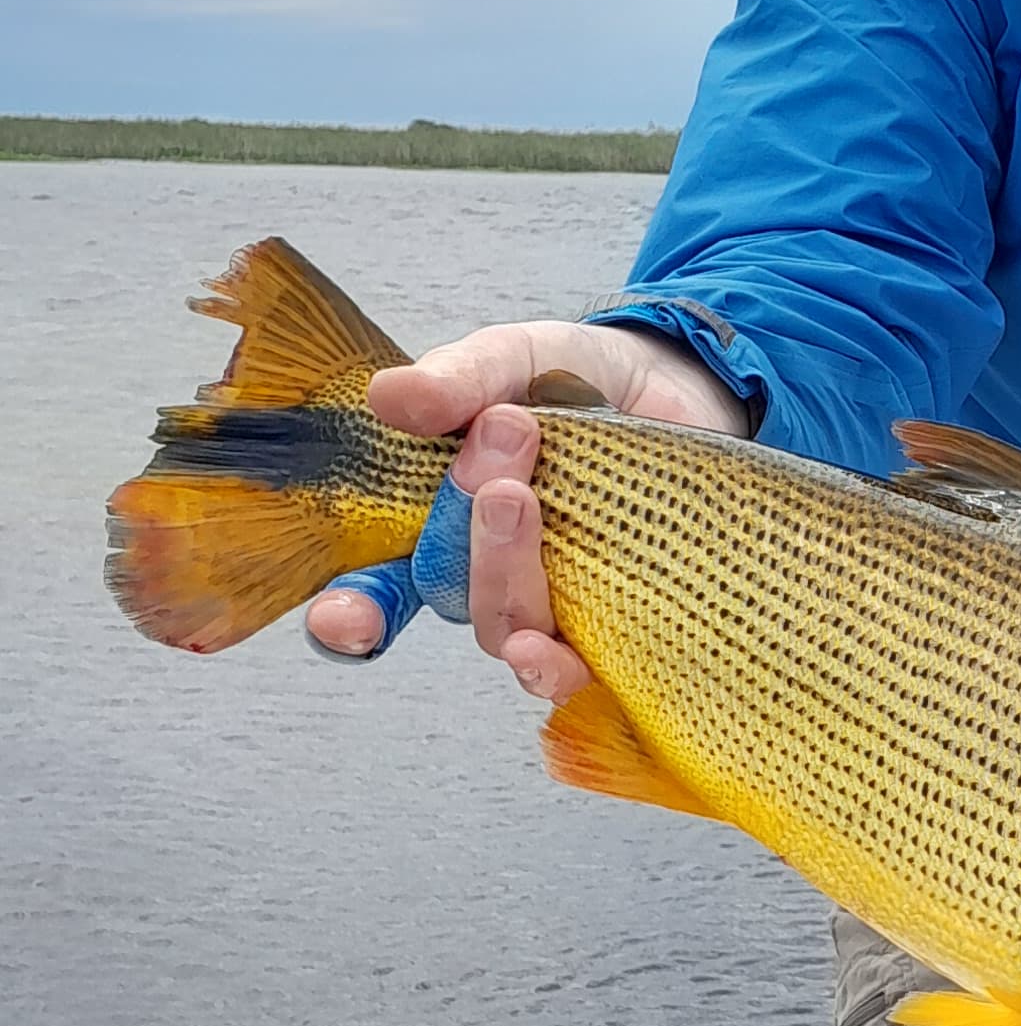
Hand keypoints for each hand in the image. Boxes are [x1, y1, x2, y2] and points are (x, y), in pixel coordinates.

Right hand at [306, 319, 745, 704]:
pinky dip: (556, 665)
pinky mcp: (610, 623)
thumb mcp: (516, 359)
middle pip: (451, 593)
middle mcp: (484, 573)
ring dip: (505, 573)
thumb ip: (459, 379)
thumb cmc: (576, 380)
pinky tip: (553, 649)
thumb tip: (390, 397)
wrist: (675, 387)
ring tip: (523, 496)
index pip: (375, 585)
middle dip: (466, 531)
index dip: (350, 613)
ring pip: (507, 629)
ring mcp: (549, 604)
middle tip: (504, 445)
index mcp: (437, 518)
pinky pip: (575, 666)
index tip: (341, 620)